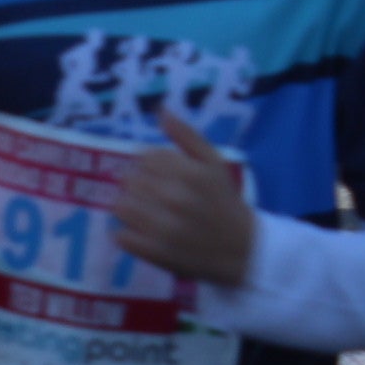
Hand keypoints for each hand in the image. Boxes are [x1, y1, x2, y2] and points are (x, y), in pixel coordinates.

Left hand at [110, 109, 257, 288]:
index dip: (148, 165)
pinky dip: (125, 234)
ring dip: (128, 207)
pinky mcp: (155, 253)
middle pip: (130, 180)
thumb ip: (187, 135)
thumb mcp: (214, 162)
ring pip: (121, 206)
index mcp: (188, 172)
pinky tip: (140, 233)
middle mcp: (174, 198)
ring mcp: (163, 227)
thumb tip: (161, 111)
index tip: (160, 175)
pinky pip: (121, 237)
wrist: (243, 249)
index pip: (144, 157)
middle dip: (137, 185)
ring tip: (146, 213)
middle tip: (153, 196)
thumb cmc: (225, 201)